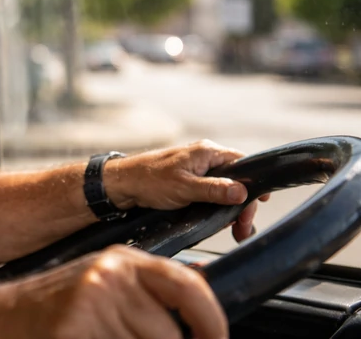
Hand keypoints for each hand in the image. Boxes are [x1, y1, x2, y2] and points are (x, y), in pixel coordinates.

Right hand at [0, 245, 226, 338]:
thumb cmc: (51, 308)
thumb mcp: (103, 286)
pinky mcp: (76, 325)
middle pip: (171, 334)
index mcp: (124, 261)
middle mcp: (111, 274)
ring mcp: (92, 300)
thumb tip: (203, 289)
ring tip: (99, 338)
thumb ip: (148, 291)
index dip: (212, 323)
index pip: (190, 287)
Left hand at [104, 140, 268, 241]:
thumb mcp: (185, 187)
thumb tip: (242, 192)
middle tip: (243, 228)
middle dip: (242, 205)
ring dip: (232, 210)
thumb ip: (214, 190)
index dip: (254, 183)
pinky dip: (218, 209)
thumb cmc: (150, 180)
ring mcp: (198, 171)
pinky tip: (221, 224)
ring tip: (236, 231)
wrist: (123, 185)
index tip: (260, 203)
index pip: (242, 163)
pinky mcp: (190, 183)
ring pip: (225, 190)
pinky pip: (212, 195)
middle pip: (236, 181)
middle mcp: (205, 159)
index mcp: (207, 152)